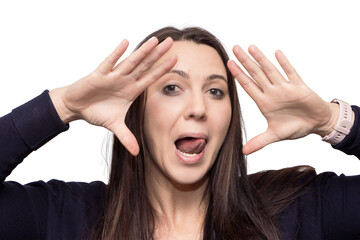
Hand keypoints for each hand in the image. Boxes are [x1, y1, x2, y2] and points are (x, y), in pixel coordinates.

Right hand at [50, 37, 176, 155]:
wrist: (77, 106)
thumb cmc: (96, 111)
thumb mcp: (114, 126)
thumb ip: (127, 137)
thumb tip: (136, 153)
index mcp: (131, 90)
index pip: (150, 77)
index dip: (163, 69)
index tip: (176, 59)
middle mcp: (125, 80)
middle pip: (144, 65)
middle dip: (158, 54)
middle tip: (171, 41)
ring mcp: (113, 77)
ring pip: (130, 62)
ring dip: (143, 52)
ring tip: (155, 41)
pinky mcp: (98, 76)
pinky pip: (109, 63)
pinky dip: (117, 54)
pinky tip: (126, 43)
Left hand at [227, 45, 338, 154]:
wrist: (316, 123)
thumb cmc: (295, 126)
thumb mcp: (275, 135)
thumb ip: (259, 142)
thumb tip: (244, 152)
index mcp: (264, 102)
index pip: (248, 86)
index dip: (239, 75)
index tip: (228, 64)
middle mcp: (272, 92)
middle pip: (256, 74)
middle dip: (245, 62)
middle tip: (234, 48)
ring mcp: (285, 88)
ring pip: (270, 71)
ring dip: (261, 59)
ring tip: (250, 47)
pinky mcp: (299, 87)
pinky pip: (291, 73)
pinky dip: (284, 64)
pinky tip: (277, 53)